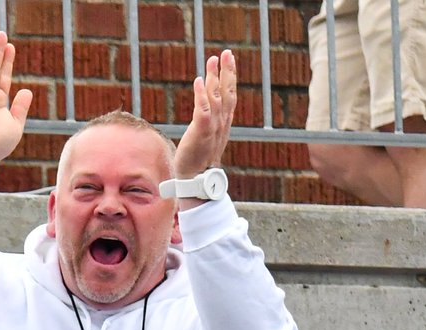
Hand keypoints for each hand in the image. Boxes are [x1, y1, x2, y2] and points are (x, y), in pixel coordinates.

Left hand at [173, 50, 236, 178]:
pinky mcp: (201, 134)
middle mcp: (220, 124)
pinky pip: (203, 111)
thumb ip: (208, 122)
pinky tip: (198, 81)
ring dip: (214, 78)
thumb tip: (205, 112)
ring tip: (212, 60)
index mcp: (223, 123)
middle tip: (226, 53)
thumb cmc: (198, 160)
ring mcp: (212, 128)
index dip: (230, 77)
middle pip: (227, 93)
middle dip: (227, 72)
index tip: (228, 60)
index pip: (230, 96)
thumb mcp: (207, 138)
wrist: (196, 181)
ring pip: (216, 98)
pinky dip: (201, 95)